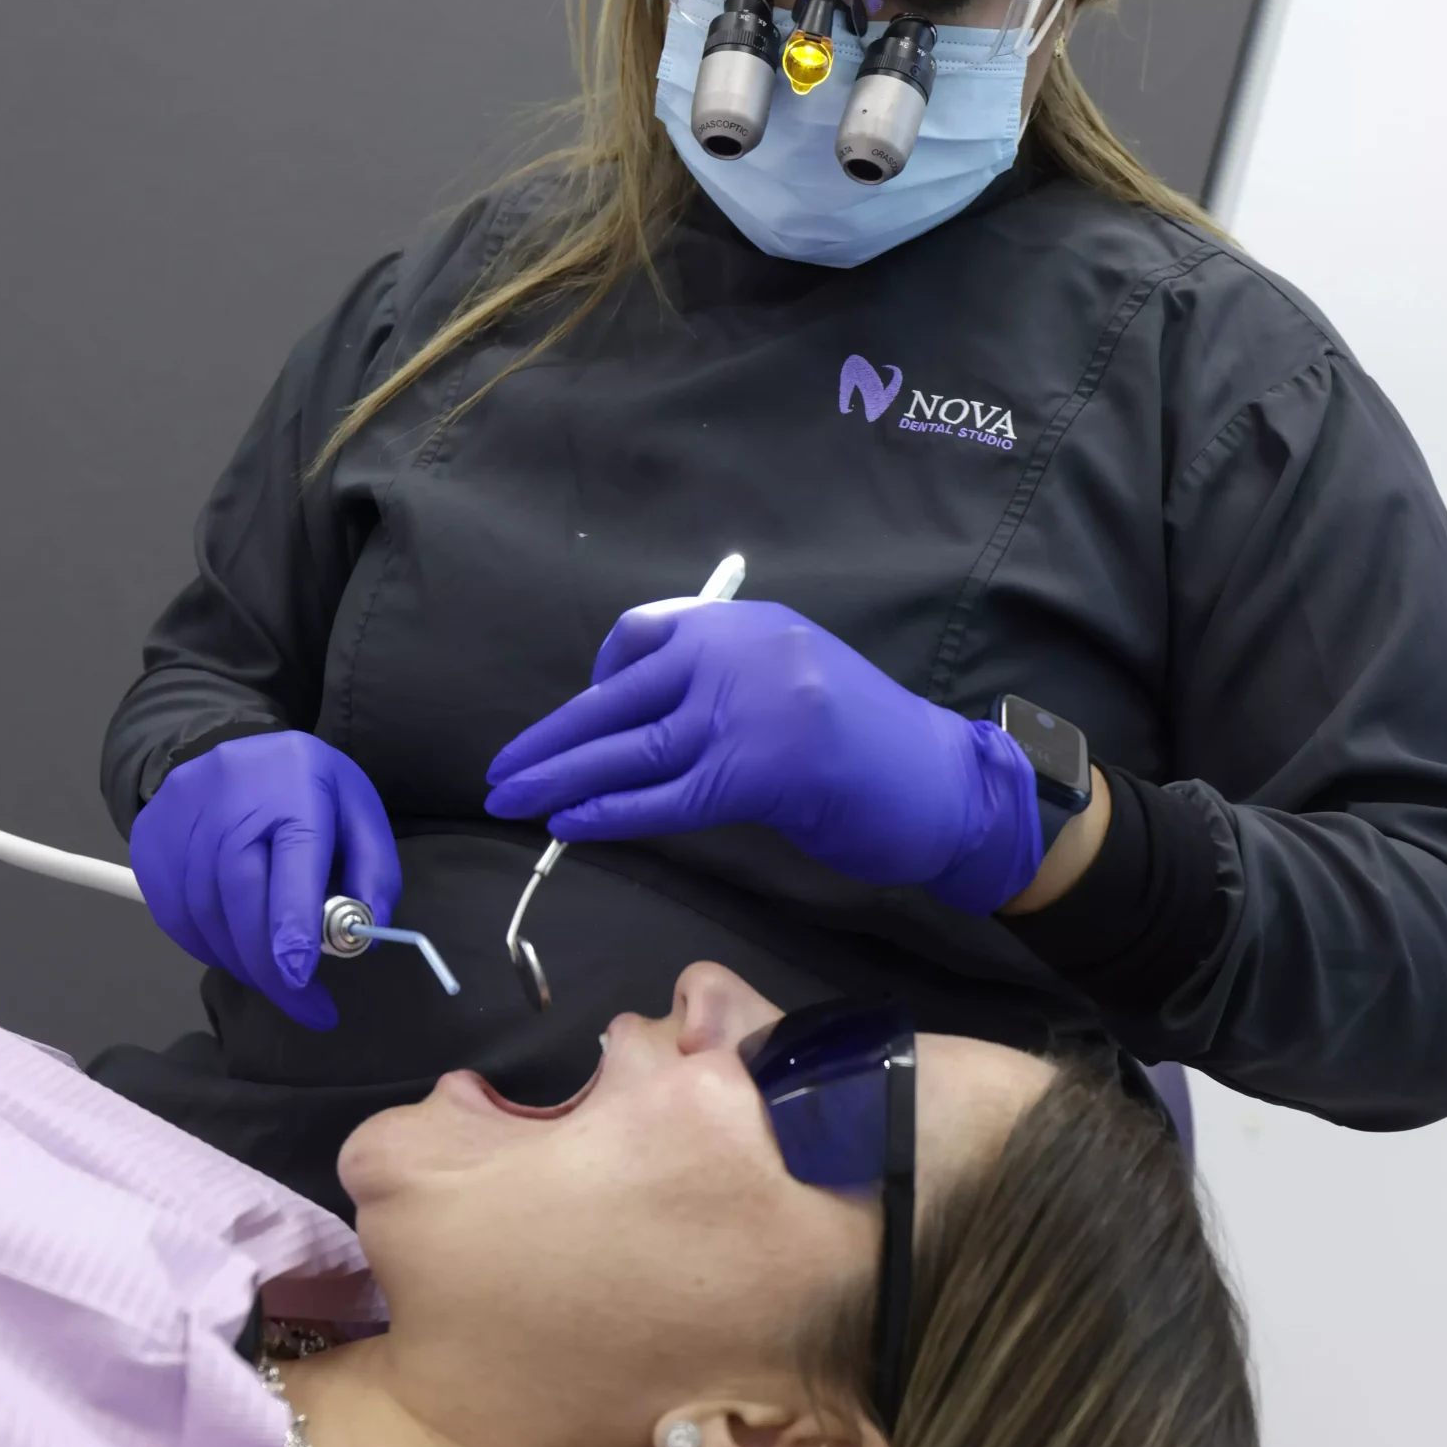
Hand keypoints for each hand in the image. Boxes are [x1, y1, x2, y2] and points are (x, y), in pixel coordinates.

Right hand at [131, 731, 400, 1027]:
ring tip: (270, 975)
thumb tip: (362, 936)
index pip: (292, 857)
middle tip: (300, 1003)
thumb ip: (374, 873)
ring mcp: (182, 815)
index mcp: (296, 785)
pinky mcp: (151, 837)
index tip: (301, 980)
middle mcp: (232, 794)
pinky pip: (171, 912)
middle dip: (267, 962)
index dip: (292, 923)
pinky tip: (232, 948)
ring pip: (201, 909)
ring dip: (237, 958)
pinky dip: (205, 944)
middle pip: (239, 891)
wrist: (234, 747)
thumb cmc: (308, 790)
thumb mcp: (360, 814)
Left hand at [484, 600, 1043, 914]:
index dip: (595, 684)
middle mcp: (739, 652)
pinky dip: (608, 810)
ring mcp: (747, 709)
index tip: (581, 726)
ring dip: (559, 776)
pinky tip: (570, 823)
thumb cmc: (871, 746)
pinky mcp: (756, 771)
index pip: (639, 635)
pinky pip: (661, 794)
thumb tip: (636, 723)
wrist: (946, 782)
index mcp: (744, 624)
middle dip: (550, 738)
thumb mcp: (790, 681)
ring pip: (629, 746)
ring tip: (511, 800)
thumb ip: (721, 685)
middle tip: (500, 771)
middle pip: (617, 694)